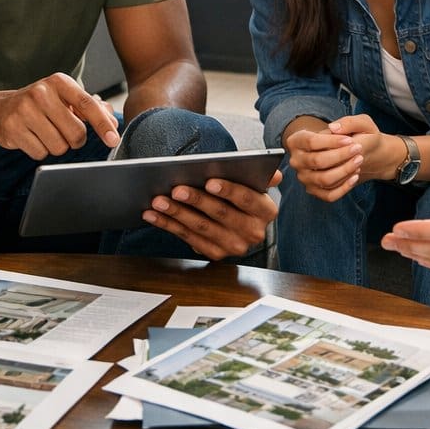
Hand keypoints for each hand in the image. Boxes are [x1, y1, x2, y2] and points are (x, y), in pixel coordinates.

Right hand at [0, 73, 119, 159]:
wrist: (1, 109)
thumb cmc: (41, 104)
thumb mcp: (66, 98)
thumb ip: (92, 109)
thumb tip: (113, 123)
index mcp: (59, 82)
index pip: (88, 105)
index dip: (103, 124)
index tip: (113, 139)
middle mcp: (41, 93)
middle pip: (76, 133)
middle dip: (75, 140)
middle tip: (65, 133)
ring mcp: (24, 110)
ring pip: (59, 147)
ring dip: (57, 146)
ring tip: (46, 133)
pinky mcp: (13, 129)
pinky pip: (40, 154)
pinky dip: (41, 151)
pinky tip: (32, 138)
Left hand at [143, 169, 281, 259]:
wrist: (241, 221)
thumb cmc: (243, 194)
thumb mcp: (255, 184)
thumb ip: (263, 176)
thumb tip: (276, 175)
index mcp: (267, 211)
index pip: (248, 199)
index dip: (229, 190)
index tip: (209, 181)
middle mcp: (254, 232)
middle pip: (221, 214)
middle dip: (196, 200)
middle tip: (175, 188)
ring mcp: (234, 246)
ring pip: (201, 227)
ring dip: (177, 213)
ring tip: (158, 200)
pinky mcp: (216, 254)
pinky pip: (188, 238)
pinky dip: (168, 225)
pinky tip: (153, 214)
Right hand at [285, 114, 398, 201]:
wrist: (346, 151)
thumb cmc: (347, 135)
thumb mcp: (353, 123)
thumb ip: (346, 122)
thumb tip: (334, 128)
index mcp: (296, 141)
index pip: (311, 142)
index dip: (331, 142)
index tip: (349, 140)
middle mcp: (296, 160)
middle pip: (317, 161)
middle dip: (340, 156)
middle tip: (358, 150)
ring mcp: (304, 177)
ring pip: (324, 179)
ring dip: (344, 171)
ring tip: (358, 161)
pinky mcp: (314, 190)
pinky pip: (329, 195)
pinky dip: (344, 187)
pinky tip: (355, 176)